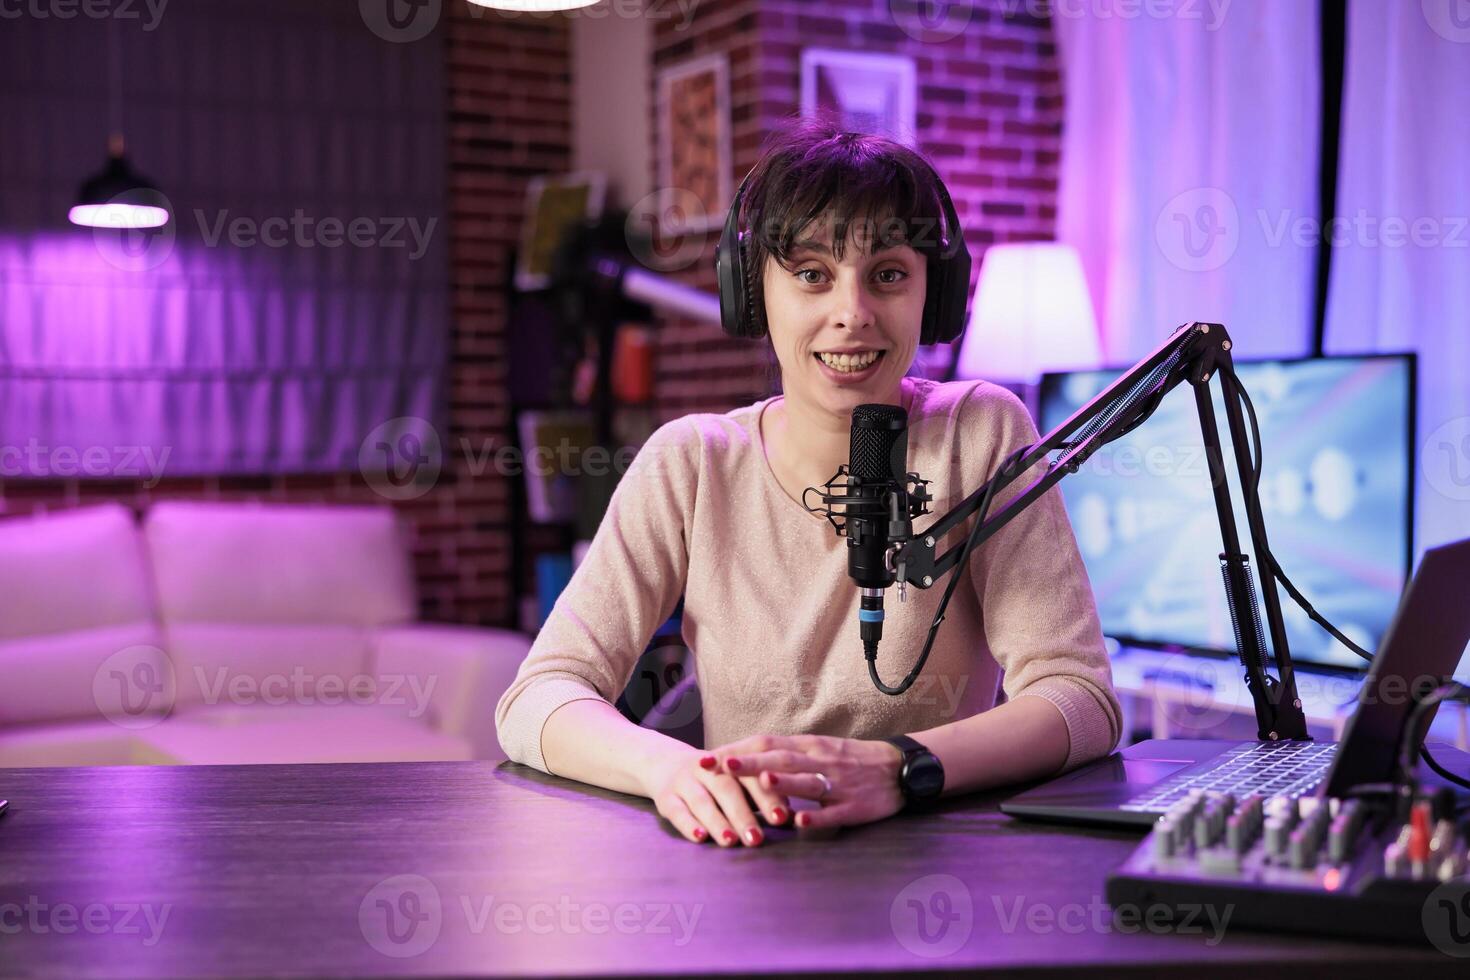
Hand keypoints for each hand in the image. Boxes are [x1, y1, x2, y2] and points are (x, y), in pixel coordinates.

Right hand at [642, 748, 792, 846]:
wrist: (666, 764)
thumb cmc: (716, 780)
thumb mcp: (737, 781)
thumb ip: (761, 795)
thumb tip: (791, 814)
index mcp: (730, 761)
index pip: (750, 776)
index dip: (767, 796)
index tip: (782, 818)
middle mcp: (706, 768)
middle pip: (726, 788)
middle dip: (743, 814)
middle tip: (757, 839)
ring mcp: (684, 780)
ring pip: (701, 800)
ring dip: (717, 821)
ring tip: (731, 841)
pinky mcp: (665, 797)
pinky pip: (676, 811)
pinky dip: (689, 825)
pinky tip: (701, 838)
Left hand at [709, 734, 905, 830]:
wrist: (899, 768)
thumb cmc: (850, 760)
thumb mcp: (817, 750)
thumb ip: (784, 756)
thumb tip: (743, 762)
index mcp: (808, 747)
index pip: (767, 744)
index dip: (737, 750)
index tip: (707, 758)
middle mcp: (820, 761)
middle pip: (780, 758)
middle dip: (748, 762)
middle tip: (718, 766)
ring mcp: (838, 783)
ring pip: (807, 781)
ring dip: (784, 782)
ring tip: (761, 781)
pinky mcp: (854, 806)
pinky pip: (834, 812)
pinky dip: (817, 817)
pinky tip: (800, 824)